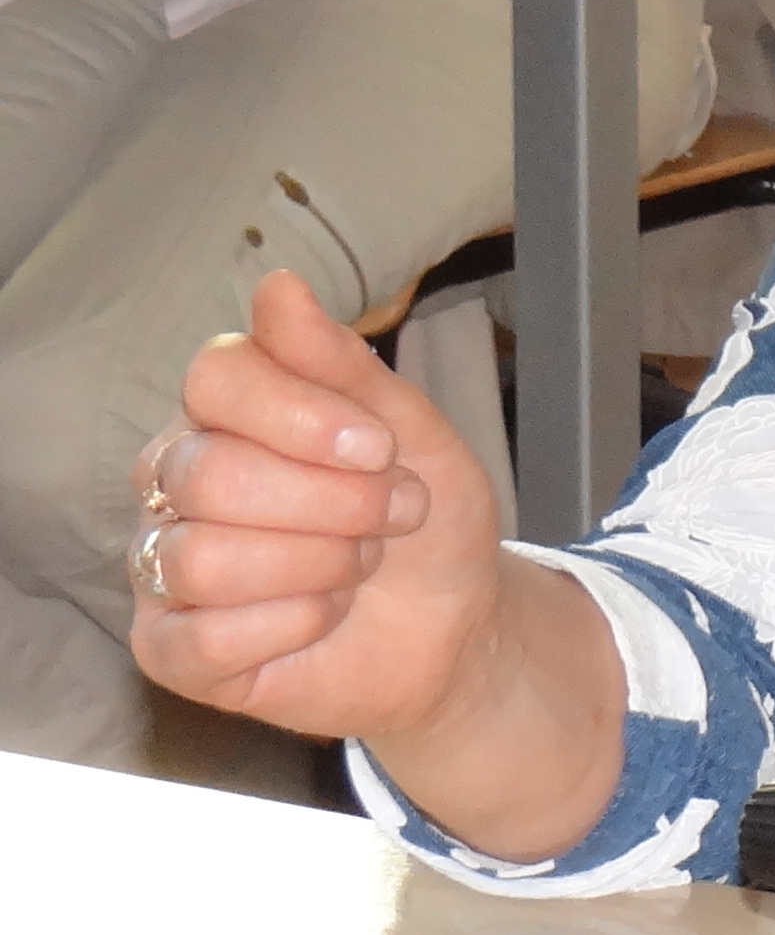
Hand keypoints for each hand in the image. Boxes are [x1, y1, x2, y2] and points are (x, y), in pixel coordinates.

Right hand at [127, 271, 504, 737]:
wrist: (454, 622)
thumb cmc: (423, 518)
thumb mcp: (411, 430)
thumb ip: (339, 363)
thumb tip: (276, 286)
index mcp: (224, 413)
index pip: (215, 377)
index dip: (306, 415)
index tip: (382, 447)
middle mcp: (173, 482)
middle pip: (211, 473)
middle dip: (334, 502)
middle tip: (394, 515)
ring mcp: (160, 567)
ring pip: (203, 558)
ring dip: (318, 566)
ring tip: (359, 565)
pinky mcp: (166, 649)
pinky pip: (204, 639)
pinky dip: (294, 625)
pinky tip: (325, 615)